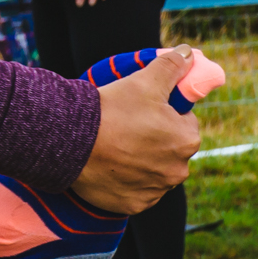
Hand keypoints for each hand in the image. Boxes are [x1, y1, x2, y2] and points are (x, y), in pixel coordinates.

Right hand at [71, 47, 200, 213]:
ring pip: (154, 172)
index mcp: (188, 140)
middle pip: (171, 150)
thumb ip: (171, 67)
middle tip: (126, 127)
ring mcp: (157, 191)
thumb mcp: (145, 81)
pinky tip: (110, 167)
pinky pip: (136, 192)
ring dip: (142, 162)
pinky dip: (126, 182)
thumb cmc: (112, 109)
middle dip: (155, 140)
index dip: (165, 115)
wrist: (69, 141)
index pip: (184, 125)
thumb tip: (187, 53)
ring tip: (115, 147)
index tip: (143, 111)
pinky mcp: (135, 205)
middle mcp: (178, 171)